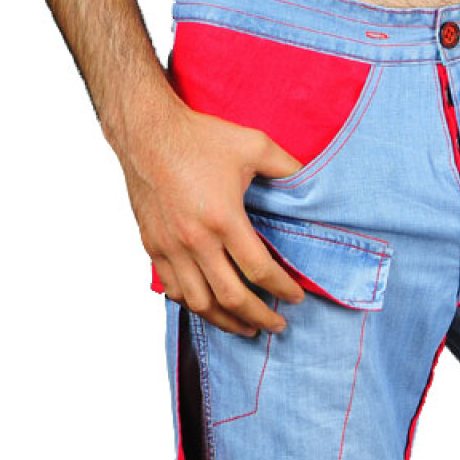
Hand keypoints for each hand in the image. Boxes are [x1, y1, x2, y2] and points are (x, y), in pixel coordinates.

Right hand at [115, 94, 305, 334]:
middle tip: (278, 325)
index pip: (260, 271)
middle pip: (232, 298)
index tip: (297, 297)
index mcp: (223, 219)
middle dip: (259, 317)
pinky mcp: (153, 246)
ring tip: (246, 327)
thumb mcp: (254, 145)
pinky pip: (174, 290)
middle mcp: (195, 240)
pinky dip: (194, 305)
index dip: (283, 290)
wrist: (145, 131)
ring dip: (226, 321)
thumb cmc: (199, 137)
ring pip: (200, 303)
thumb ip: (287, 168)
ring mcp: (170, 247)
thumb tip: (314, 184)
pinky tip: (210, 307)